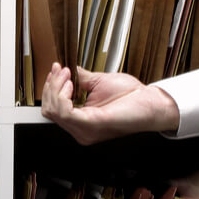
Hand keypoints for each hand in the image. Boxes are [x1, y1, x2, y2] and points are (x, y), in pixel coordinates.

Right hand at [40, 63, 179, 144]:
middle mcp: (80, 130)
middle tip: (62, 70)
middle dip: (51, 86)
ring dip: (56, 88)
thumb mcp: (98, 82)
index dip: (50, 88)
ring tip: (68, 75)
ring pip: (53, 111)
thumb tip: (66, 69)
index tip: (57, 68)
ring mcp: (85, 130)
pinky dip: (63, 95)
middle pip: (48, 110)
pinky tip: (71, 85)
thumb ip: (80, 78)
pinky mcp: (91, 125)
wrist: (150, 102)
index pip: (52, 109)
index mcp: (81, 121)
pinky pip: (65, 113)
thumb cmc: (131, 96)